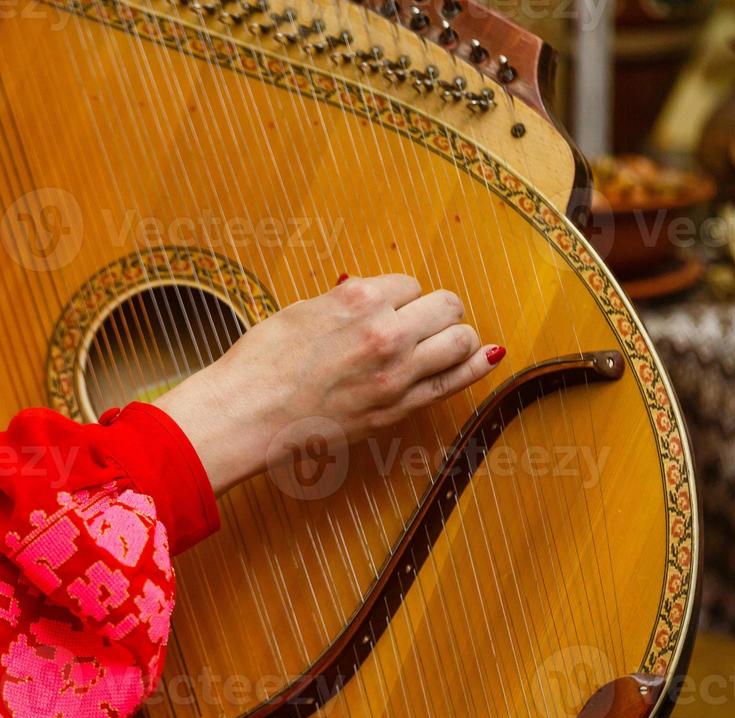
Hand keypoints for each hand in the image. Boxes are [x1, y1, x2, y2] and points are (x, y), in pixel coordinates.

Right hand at [153, 274, 503, 494]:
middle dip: (435, 311)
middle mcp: (385, 331)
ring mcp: (396, 373)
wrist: (245, 416)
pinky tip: (488, 356)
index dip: (400, 298)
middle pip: (445, 305)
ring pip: (459, 339)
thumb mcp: (301, 312)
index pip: (409, 284)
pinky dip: (475, 366)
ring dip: (456, 337)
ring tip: (441, 343)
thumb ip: (344, 303)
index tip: (387, 310)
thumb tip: (368, 298)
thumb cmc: (260, 364)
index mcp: (357, 298)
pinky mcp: (396, 408)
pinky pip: (453, 381)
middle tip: (419, 324)